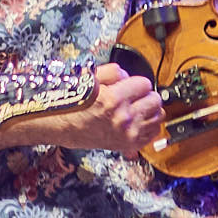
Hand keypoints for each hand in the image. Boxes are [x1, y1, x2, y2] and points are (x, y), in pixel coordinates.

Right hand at [50, 61, 165, 153]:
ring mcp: (126, 134)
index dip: (136, 82)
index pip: (145, 84)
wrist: (58, 126)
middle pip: (155, 100)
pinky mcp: (127, 145)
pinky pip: (153, 134)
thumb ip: (113, 72)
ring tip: (137, 107)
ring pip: (158, 117)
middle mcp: (122, 119)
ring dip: (149, 109)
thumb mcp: (88, 78)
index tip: (129, 85)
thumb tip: (128, 75)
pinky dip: (149, 126)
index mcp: (113, 100)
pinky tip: (137, 121)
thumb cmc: (70, 103)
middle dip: (145, 94)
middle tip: (134, 95)